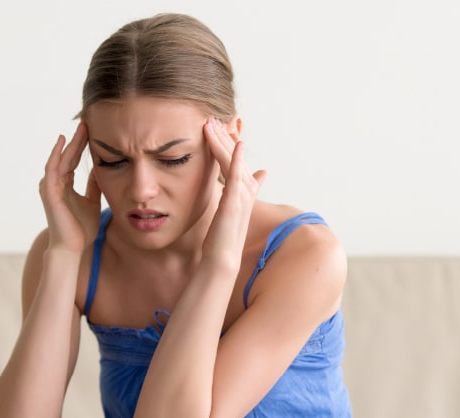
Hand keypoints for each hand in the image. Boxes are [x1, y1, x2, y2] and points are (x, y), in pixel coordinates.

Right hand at [38, 122, 101, 251]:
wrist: (73, 247)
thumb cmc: (81, 228)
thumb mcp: (92, 201)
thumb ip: (93, 186)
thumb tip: (100, 169)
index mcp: (66, 185)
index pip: (73, 159)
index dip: (81, 145)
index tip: (92, 130)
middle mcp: (56, 183)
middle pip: (67, 156)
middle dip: (77, 139)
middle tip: (87, 122)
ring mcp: (51, 187)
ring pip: (60, 159)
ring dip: (69, 143)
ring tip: (80, 128)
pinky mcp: (50, 192)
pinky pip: (52, 169)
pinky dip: (56, 155)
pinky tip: (62, 142)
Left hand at [202, 117, 267, 267]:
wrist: (221, 258)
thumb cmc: (221, 237)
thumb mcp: (227, 212)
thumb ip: (234, 195)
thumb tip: (243, 186)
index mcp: (243, 191)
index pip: (236, 161)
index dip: (228, 143)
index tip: (217, 126)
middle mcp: (246, 191)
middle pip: (235, 157)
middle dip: (224, 136)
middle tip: (212, 117)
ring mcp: (242, 196)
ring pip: (234, 162)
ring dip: (224, 141)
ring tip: (212, 123)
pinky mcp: (235, 202)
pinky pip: (237, 176)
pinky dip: (237, 160)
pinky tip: (237, 145)